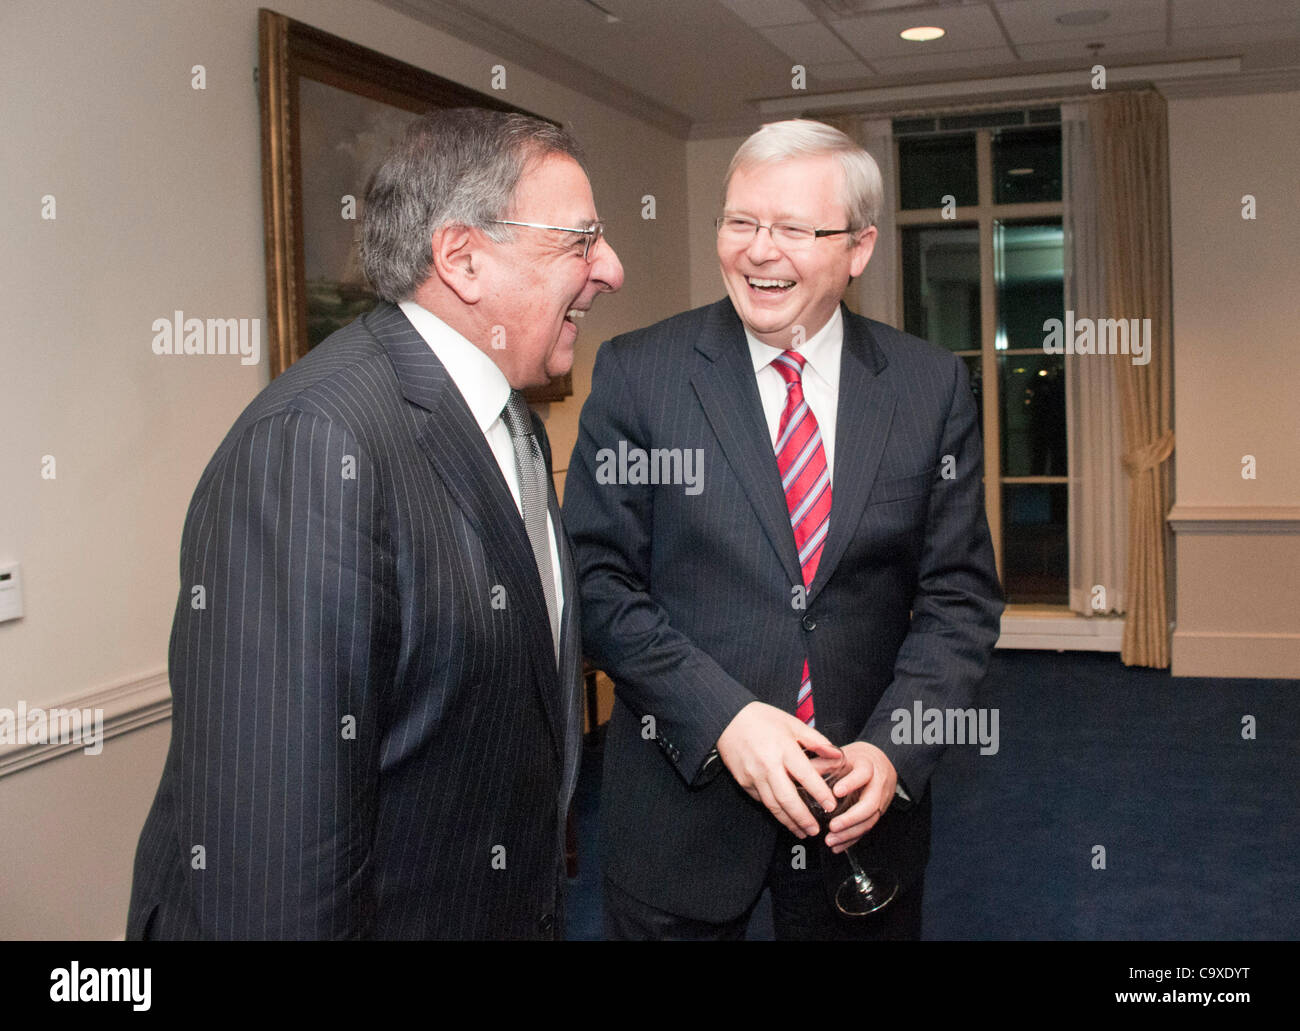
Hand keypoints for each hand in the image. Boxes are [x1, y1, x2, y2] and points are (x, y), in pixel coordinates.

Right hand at [715, 702, 841, 837]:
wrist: (728, 719)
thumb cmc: (762, 718)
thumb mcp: (792, 723)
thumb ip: (816, 740)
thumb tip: (837, 755)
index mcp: (783, 749)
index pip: (805, 776)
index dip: (820, 793)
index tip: (832, 806)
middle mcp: (768, 765)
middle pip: (787, 799)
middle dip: (803, 818)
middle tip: (815, 831)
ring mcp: (753, 775)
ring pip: (773, 805)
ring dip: (788, 821)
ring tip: (802, 832)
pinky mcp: (743, 781)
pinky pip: (761, 800)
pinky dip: (774, 810)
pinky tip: (784, 816)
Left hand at [824, 741, 896, 852]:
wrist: (879, 763)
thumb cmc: (856, 759)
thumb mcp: (841, 756)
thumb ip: (822, 763)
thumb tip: (796, 772)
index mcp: (868, 766)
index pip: (863, 774)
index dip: (851, 783)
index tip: (836, 792)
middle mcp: (877, 785)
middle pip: (870, 804)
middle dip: (851, 818)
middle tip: (832, 826)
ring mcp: (880, 801)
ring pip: (869, 820)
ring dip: (850, 833)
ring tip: (831, 840)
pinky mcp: (877, 813)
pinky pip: (866, 829)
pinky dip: (851, 839)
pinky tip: (837, 846)